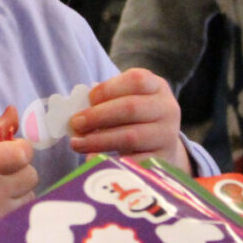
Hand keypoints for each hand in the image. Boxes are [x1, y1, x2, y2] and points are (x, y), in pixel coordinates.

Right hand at [0, 106, 37, 242]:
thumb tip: (14, 112)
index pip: (23, 153)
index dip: (21, 148)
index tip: (9, 149)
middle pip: (31, 174)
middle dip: (21, 167)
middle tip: (2, 168)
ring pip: (30, 194)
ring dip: (20, 187)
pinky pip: (22, 212)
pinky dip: (15, 204)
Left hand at [68, 68, 190, 171]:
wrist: (162, 146)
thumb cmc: (136, 117)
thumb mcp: (128, 99)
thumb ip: (107, 100)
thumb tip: (78, 110)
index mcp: (157, 86)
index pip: (135, 80)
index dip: (108, 89)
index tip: (87, 99)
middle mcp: (167, 109)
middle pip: (130, 108)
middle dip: (97, 116)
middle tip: (75, 124)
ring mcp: (167, 136)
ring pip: (130, 137)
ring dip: (98, 140)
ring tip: (77, 143)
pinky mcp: (162, 161)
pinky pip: (133, 162)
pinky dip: (110, 161)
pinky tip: (93, 159)